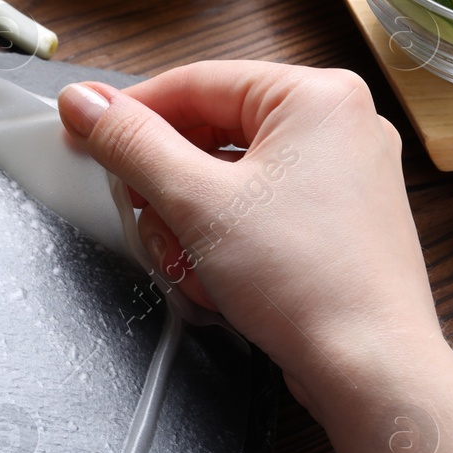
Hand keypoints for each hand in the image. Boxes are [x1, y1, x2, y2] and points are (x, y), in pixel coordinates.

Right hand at [58, 61, 443, 422]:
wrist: (369, 369)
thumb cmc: (307, 283)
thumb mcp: (194, 201)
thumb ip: (131, 143)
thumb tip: (83, 101)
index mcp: (317, 97)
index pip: (196, 83)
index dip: (131, 113)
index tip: (85, 134)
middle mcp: (339, 126)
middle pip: (212, 132)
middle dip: (166, 185)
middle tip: (138, 213)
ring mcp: (343, 176)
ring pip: (230, 177)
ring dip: (190, 220)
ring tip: (186, 261)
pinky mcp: (337, 222)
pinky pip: (258, 209)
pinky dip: (224, 238)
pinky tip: (214, 277)